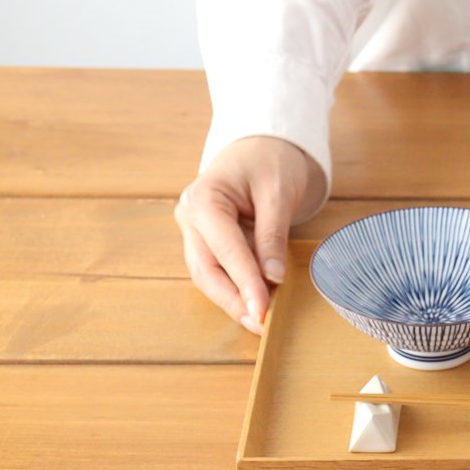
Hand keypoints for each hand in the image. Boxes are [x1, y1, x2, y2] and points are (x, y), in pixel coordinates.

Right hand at [174, 136, 325, 333]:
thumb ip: (272, 235)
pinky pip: (217, 268)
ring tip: (258, 321)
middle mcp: (191, 215)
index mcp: (204, 198)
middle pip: (206, 269)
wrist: (264, 145)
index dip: (244, 282)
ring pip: (207, 274)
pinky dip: (235, 287)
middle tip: (260, 324)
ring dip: (232, 299)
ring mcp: (195, 229)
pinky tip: (254, 304)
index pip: (224, 249)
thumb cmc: (271, 160)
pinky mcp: (207, 239)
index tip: (264, 309)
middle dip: (233, 300)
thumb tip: (273, 277)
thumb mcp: (278, 193)